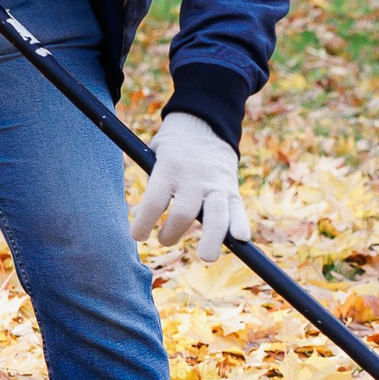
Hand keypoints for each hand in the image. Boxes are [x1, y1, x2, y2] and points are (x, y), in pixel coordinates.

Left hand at [129, 112, 247, 261]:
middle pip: (185, 213)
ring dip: (211, 239)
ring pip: (216, 215)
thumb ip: (150, 188)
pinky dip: (240, 224)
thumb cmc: (172, 148)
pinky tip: (240, 238)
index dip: (143, 224)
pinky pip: (238, 209)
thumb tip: (138, 218)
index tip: (138, 235)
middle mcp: (194, 176)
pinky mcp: (232, 187)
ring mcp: (216, 182)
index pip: (154, 202)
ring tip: (205, 256)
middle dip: (171, 234)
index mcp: (169, 167)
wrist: (204, 123)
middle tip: (164, 239)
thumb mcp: (154, 159)